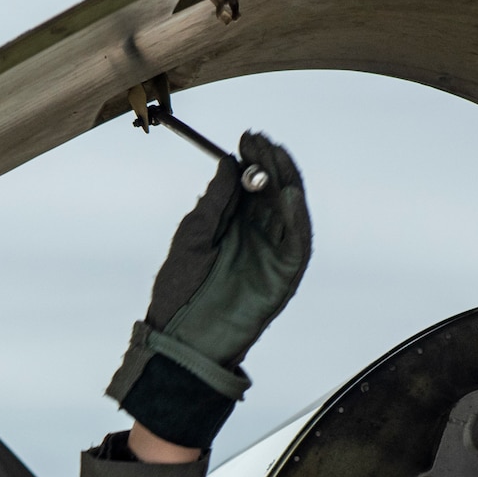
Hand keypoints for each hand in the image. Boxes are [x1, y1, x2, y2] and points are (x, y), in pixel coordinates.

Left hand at [105, 132, 310, 448]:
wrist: (181, 338)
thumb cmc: (180, 290)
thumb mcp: (193, 236)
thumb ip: (214, 202)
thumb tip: (229, 163)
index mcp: (234, 224)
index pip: (252, 183)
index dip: (252, 159)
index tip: (246, 138)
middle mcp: (257, 236)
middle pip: (274, 191)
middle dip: (270, 163)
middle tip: (261, 141)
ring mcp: (272, 255)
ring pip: (290, 211)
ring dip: (287, 182)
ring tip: (277, 157)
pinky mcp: (284, 276)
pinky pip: (298, 243)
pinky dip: (298, 219)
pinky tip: (289, 195)